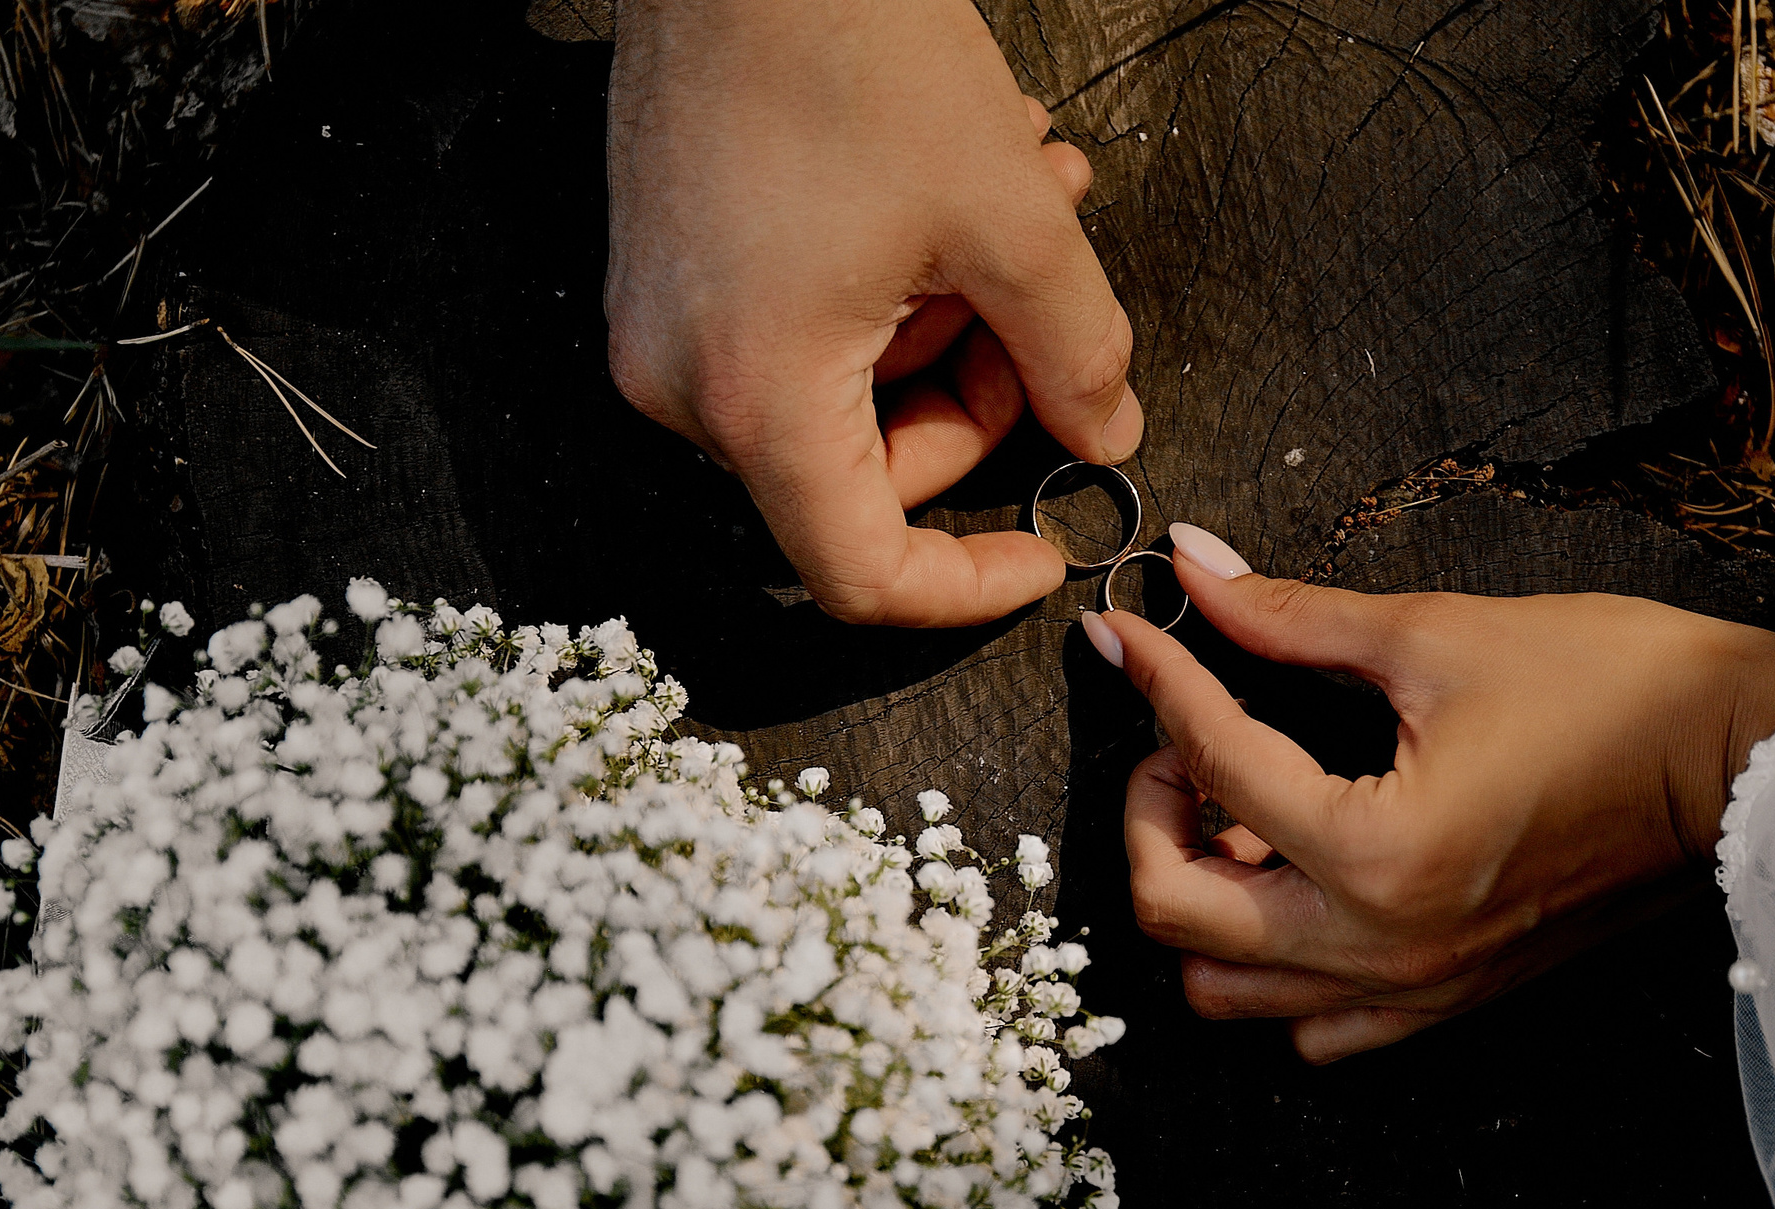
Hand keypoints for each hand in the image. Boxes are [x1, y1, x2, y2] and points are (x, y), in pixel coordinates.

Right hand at [604, 0, 1141, 625]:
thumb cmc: (848, 45)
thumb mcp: (1012, 218)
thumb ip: (1077, 351)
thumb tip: (1108, 429)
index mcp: (757, 399)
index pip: (861, 575)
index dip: (964, 588)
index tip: (1037, 551)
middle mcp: (685, 388)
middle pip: (866, 476)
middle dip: (976, 393)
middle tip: (1042, 299)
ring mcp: (667, 333)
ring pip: (846, 399)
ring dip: (951, 322)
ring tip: (1017, 198)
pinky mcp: (670, 281)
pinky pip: (800, 340)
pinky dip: (891, 291)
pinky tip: (950, 193)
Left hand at [1089, 524, 1774, 1061]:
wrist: (1740, 764)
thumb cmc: (1616, 688)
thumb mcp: (1438, 635)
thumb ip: (1295, 618)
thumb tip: (1198, 567)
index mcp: (1375, 849)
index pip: (1212, 760)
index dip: (1159, 678)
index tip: (1129, 634)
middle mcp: (1380, 943)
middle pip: (1175, 913)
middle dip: (1149, 815)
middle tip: (1182, 744)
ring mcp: (1410, 988)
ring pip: (1224, 991)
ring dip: (1200, 903)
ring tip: (1235, 817)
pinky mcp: (1443, 1001)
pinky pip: (1309, 1028)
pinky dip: (1270, 969)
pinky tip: (1293, 882)